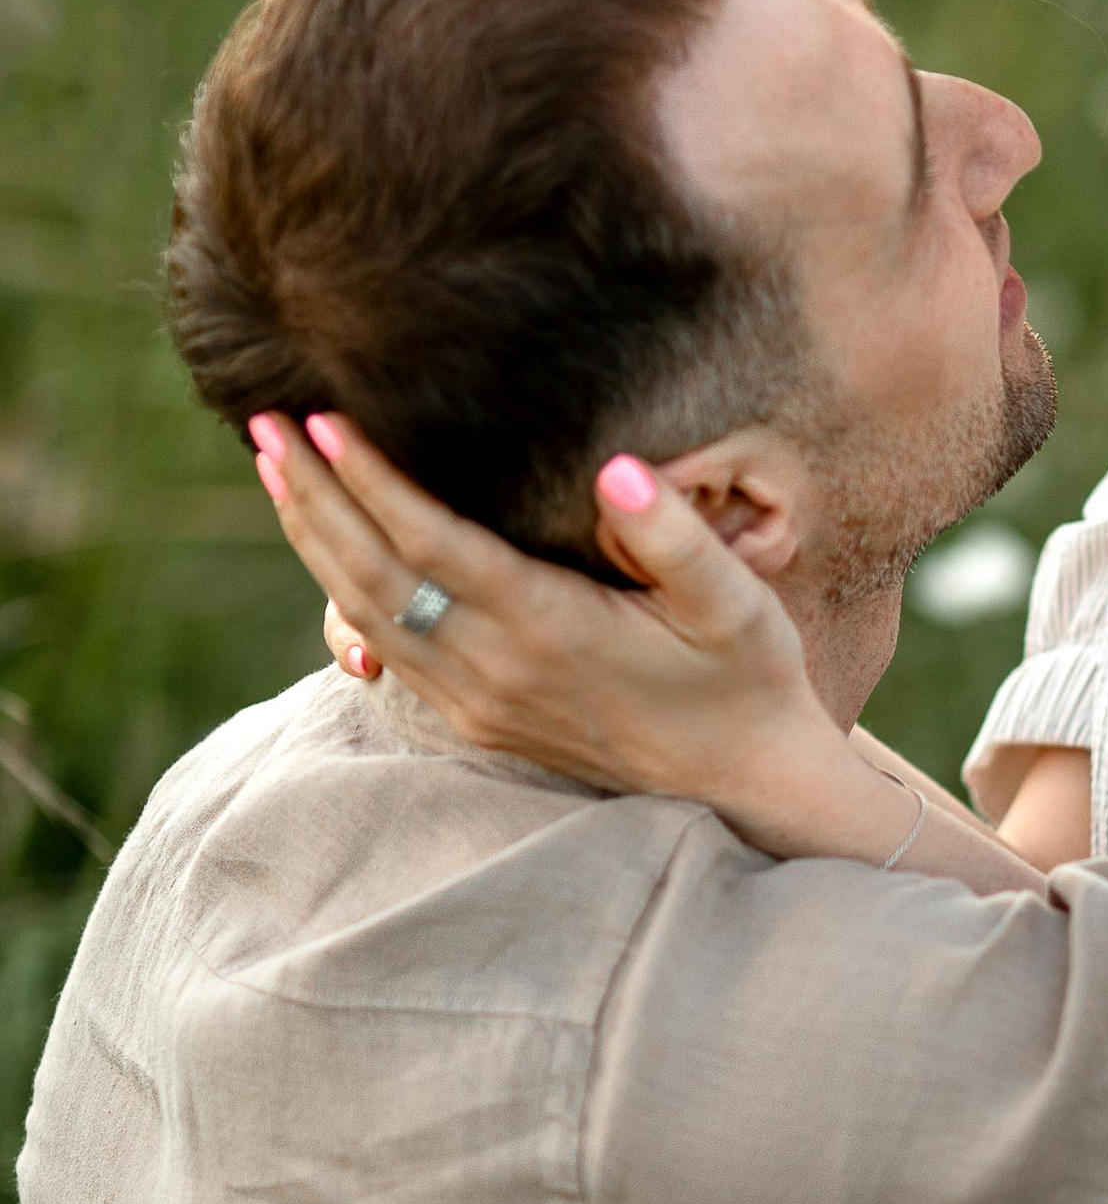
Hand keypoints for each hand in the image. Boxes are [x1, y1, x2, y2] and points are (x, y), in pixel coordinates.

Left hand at [248, 411, 913, 864]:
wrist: (745, 784)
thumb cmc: (746, 677)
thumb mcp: (735, 602)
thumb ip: (674, 535)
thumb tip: (617, 469)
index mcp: (551, 628)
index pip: (431, 544)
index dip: (371, 479)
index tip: (324, 418)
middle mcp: (496, 670)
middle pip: (372, 575)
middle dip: (313, 495)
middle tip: (266, 423)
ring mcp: (479, 702)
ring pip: (366, 614)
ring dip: (314, 539)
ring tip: (276, 471)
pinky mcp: (478, 719)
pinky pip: (387, 651)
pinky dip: (342, 592)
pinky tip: (326, 551)